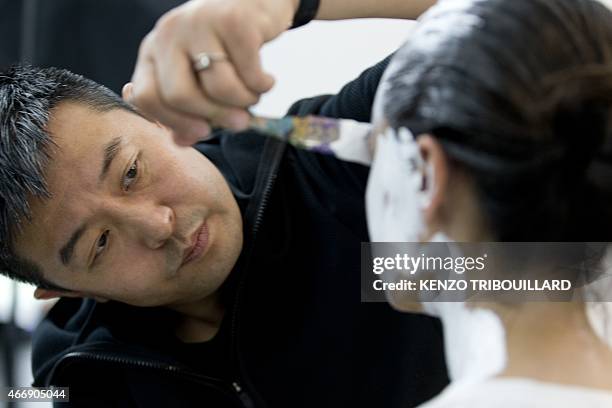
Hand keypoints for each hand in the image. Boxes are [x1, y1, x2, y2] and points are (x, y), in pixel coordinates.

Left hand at [125, 0, 297, 144]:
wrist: (257, 1)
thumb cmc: (225, 47)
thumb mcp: (199, 75)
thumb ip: (187, 109)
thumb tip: (181, 141)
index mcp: (153, 51)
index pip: (145, 97)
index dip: (174, 122)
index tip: (202, 132)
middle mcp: (170, 34)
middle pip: (179, 96)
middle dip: (213, 116)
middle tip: (239, 122)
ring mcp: (200, 23)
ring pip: (220, 88)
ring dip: (245, 101)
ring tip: (254, 94)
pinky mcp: (234, 21)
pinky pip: (250, 74)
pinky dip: (263, 85)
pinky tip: (267, 80)